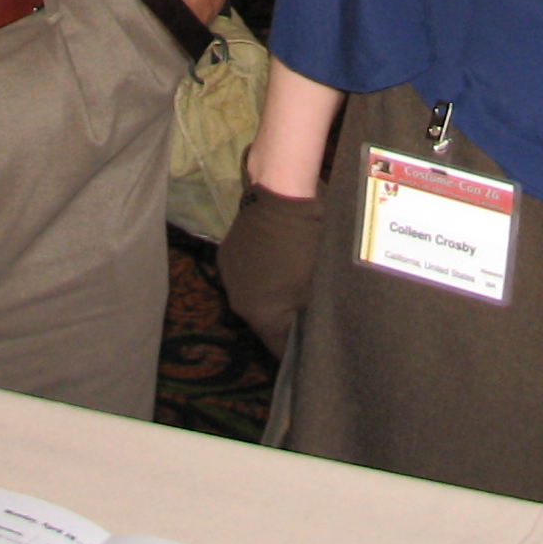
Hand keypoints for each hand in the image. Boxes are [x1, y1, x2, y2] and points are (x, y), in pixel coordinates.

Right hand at [214, 183, 324, 354]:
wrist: (282, 195)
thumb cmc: (306, 242)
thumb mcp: (317, 286)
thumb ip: (311, 316)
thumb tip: (312, 334)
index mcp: (261, 316)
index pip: (280, 348)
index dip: (297, 347)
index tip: (311, 342)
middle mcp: (238, 303)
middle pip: (265, 323)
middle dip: (283, 320)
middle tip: (305, 309)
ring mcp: (228, 278)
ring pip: (253, 299)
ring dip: (269, 296)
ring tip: (288, 281)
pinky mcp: (225, 256)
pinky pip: (245, 277)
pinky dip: (259, 275)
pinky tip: (274, 260)